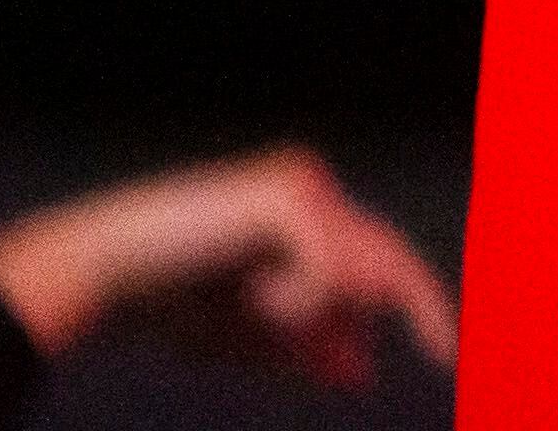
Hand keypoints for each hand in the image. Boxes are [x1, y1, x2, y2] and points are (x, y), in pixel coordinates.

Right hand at [0, 145, 455, 388]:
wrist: (111, 274)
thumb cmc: (173, 300)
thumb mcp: (255, 335)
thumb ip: (308, 347)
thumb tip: (364, 374)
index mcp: (310, 210)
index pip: (383, 254)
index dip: (419, 302)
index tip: (447, 354)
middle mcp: (314, 185)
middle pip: (388, 256)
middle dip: (410, 308)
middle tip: (444, 353)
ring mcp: (304, 182)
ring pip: (354, 273)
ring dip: (307, 316)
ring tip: (252, 306)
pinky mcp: (289, 195)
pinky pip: (326, 276)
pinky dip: (294, 303)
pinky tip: (250, 293)